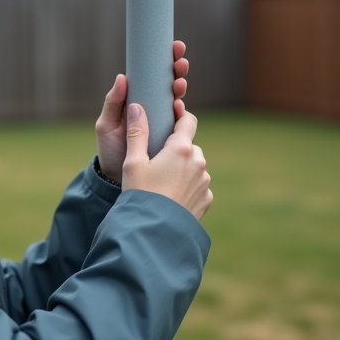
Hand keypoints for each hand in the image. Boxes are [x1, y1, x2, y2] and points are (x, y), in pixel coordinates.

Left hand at [95, 40, 188, 183]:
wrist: (116, 180)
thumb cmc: (109, 150)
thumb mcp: (106, 125)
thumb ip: (113, 103)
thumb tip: (122, 77)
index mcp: (137, 101)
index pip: (152, 76)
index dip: (165, 60)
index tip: (173, 48)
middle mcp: (153, 108)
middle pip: (168, 84)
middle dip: (177, 70)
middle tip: (180, 62)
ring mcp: (163, 123)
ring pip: (176, 100)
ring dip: (180, 88)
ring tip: (179, 83)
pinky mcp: (170, 139)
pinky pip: (180, 124)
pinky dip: (182, 113)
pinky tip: (178, 106)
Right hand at [122, 103, 211, 220]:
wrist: (154, 232)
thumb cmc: (141, 194)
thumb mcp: (133, 162)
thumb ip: (137, 132)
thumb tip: (137, 106)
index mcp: (181, 149)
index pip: (188, 121)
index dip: (180, 115)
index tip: (172, 112)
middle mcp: (199, 162)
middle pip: (189, 145)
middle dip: (176, 148)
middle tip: (157, 159)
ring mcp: (204, 182)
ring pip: (194, 166)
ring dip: (183, 168)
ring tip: (162, 181)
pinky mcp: (206, 199)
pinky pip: (197, 185)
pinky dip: (187, 186)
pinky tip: (171, 196)